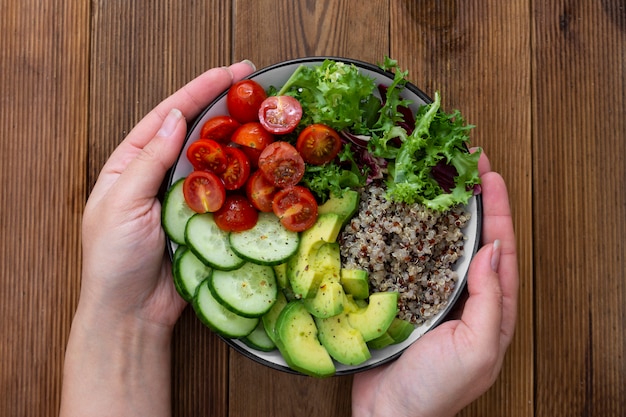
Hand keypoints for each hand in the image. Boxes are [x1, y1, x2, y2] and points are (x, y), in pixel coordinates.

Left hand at [60, 61, 255, 416]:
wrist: (132, 312)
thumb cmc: (114, 260)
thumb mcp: (122, 203)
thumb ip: (148, 160)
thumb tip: (176, 118)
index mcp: (130, 162)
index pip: (167, 116)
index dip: (198, 91)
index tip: (229, 73)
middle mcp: (159, 174)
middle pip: (196, 131)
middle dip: (225, 106)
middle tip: (257, 88)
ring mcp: (185, 197)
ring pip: (216, 159)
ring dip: (239, 139)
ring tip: (266, 118)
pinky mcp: (205, 220)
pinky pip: (227, 192)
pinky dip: (244, 177)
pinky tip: (263, 165)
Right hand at [351, 151, 518, 416]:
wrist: (388, 416)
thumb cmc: (435, 391)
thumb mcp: (476, 349)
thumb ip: (490, 300)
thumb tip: (492, 250)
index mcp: (493, 312)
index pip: (501, 250)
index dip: (498, 210)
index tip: (489, 175)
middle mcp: (468, 301)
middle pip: (477, 242)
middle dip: (476, 203)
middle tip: (466, 167)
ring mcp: (436, 300)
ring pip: (446, 248)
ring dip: (446, 215)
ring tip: (440, 184)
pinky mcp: (408, 301)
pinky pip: (416, 262)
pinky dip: (416, 238)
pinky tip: (407, 220)